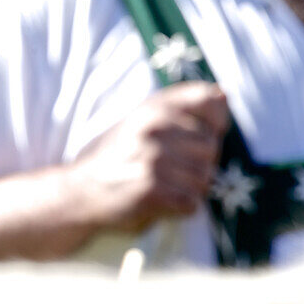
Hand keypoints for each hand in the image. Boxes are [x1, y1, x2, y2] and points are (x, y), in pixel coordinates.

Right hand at [65, 81, 228, 233]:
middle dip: (199, 163)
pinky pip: (191, 203)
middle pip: (212, 147)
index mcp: (154, 107)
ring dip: (189, 188)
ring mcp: (153, 158)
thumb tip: (223, 95)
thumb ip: (181, 106)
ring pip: (205, 178)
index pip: (209, 102)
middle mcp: (154, 128)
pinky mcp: (151, 190)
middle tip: (171, 168)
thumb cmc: (118, 154)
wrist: (80, 190)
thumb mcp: (142, 118)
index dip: (216, 122)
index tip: (201, 134)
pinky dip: (180, 208)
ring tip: (164, 185)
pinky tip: (161, 200)